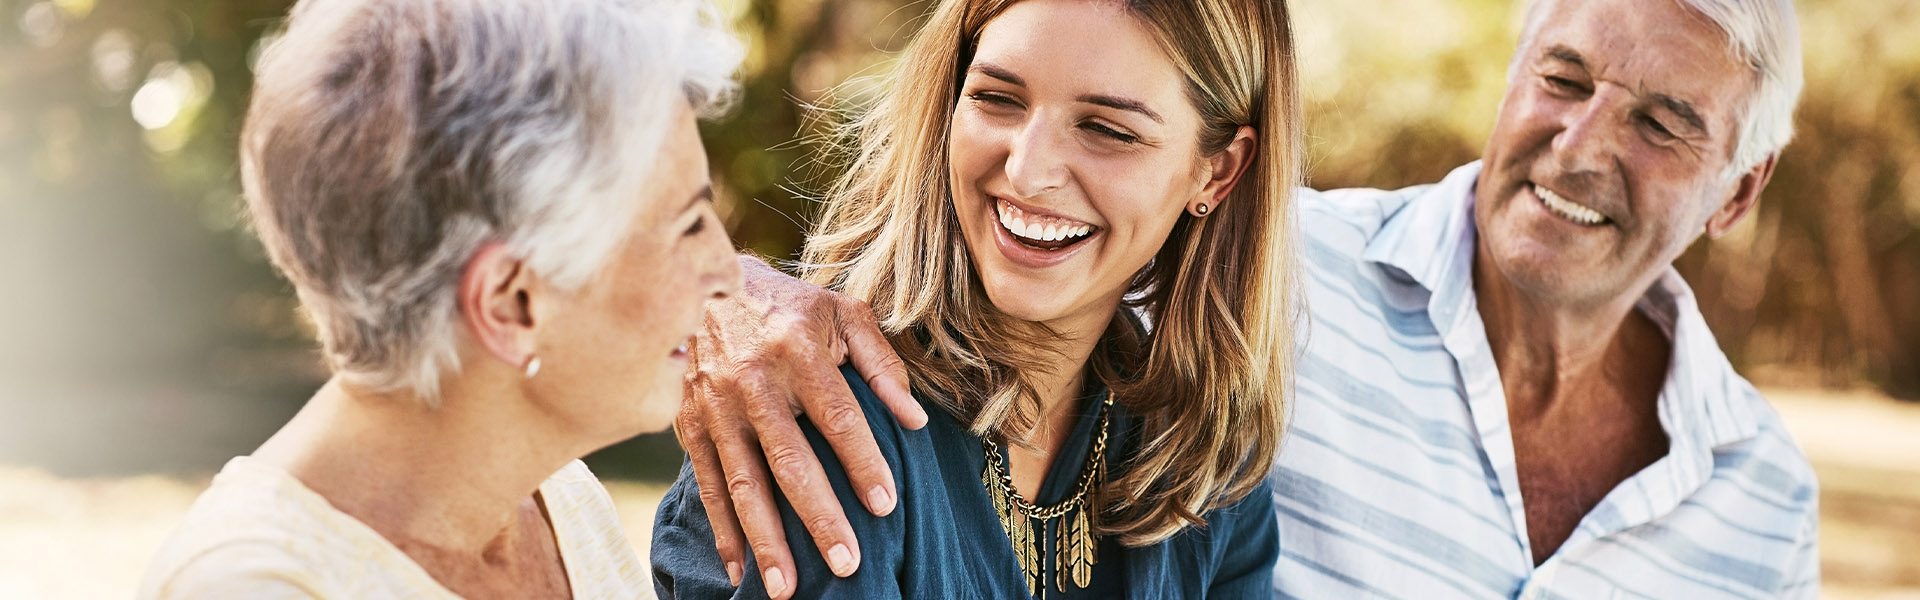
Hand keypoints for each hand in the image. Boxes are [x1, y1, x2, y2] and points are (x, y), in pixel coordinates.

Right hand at [675, 255, 924, 598]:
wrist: (703, 284)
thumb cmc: (790, 305)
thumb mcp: (843, 313)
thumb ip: (881, 365)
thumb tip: (914, 420)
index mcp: (797, 349)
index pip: (837, 416)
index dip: (862, 462)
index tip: (885, 506)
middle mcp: (752, 381)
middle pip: (790, 461)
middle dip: (818, 518)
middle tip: (846, 565)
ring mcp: (715, 406)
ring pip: (744, 483)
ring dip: (766, 539)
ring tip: (788, 588)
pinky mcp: (689, 424)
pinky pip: (708, 485)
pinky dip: (723, 530)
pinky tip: (741, 569)